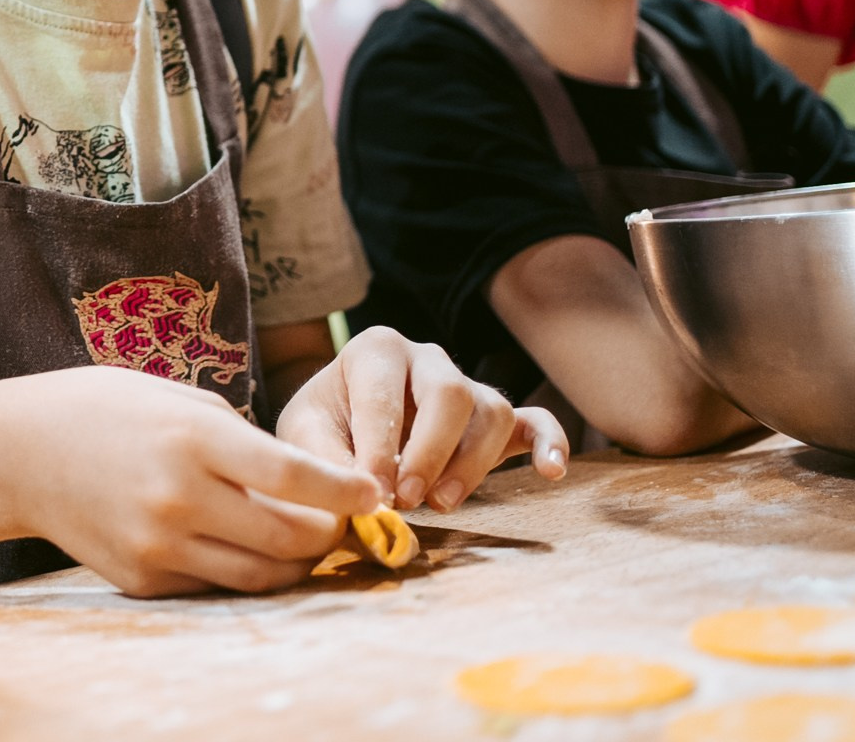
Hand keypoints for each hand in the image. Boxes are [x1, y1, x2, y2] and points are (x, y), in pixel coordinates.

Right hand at [1, 367, 382, 597]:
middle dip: (327, 533)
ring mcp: (159, 543)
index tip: (372, 494)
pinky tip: (241, 544)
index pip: (293, 476)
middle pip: (288, 537)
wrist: (19, 452)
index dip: (343, 490)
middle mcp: (179, 496)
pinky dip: (240, 568)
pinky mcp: (143, 577)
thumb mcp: (178, 399)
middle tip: (340, 521)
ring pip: (260, 574)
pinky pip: (215, 584)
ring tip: (304, 540)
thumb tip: (309, 480)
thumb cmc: (104, 409)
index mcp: (193, 438)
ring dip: (294, 562)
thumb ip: (240, 439)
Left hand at [275, 326, 567, 513]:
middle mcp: (426, 359)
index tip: (372, 494)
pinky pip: (534, 421)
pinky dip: (548, 442)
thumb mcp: (305, 436)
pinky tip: (549, 471)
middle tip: (409, 499)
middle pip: (450, 393)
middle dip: (431, 451)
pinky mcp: (494, 420)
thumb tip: (362, 496)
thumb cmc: (322, 428)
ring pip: (491, 412)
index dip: (380, 448)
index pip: (386, 394)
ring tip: (440, 503)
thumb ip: (325, 459)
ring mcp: (466, 387)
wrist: (340, 428)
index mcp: (375, 351)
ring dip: (471, 463)